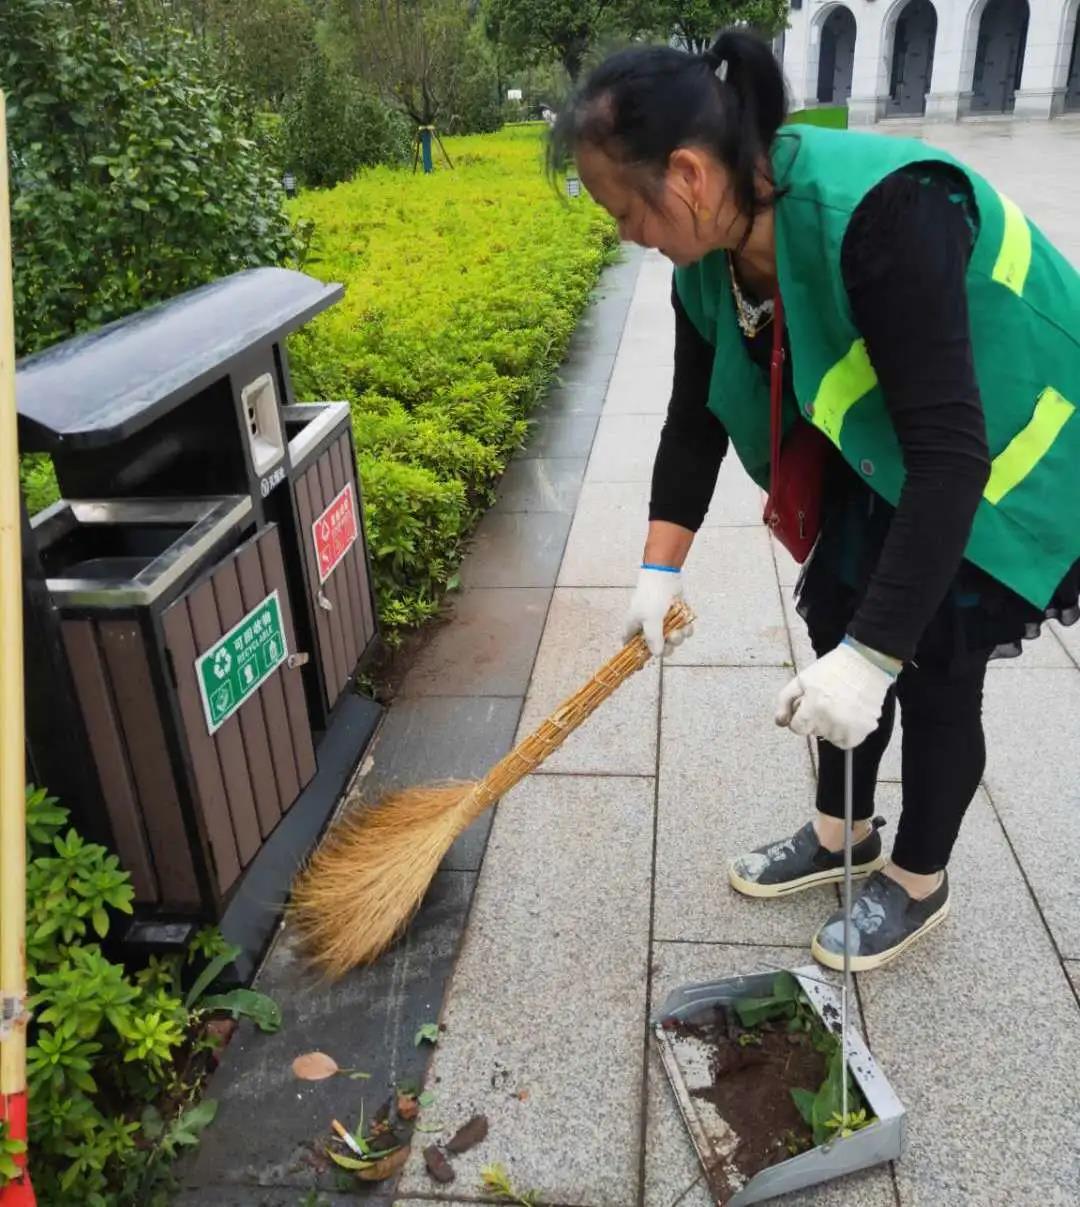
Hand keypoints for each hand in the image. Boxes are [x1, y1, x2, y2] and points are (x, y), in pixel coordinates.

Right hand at [624, 566, 693, 656]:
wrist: (665, 576)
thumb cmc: (651, 597)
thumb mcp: (650, 620)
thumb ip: (653, 639)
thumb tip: (657, 655)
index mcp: (634, 629)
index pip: (631, 649)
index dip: (636, 659)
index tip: (642, 667)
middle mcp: (648, 628)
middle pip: (658, 648)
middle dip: (668, 646)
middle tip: (672, 638)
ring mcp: (662, 624)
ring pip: (672, 640)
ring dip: (679, 637)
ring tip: (679, 628)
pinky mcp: (675, 619)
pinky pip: (682, 631)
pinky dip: (686, 629)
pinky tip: (685, 623)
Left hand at [774, 641, 894, 748]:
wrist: (865, 661)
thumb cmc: (831, 669)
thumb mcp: (801, 680)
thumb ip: (784, 702)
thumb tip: (780, 723)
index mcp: (814, 707)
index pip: (797, 728)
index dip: (800, 715)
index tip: (808, 704)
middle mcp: (832, 720)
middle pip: (814, 732)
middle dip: (815, 719)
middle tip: (826, 700)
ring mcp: (850, 726)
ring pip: (831, 738)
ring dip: (831, 727)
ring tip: (839, 705)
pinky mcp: (866, 728)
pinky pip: (848, 741)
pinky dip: (846, 733)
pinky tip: (848, 715)